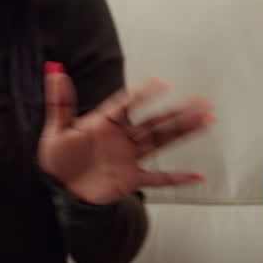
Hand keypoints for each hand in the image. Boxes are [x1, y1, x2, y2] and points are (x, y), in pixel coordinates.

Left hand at [37, 63, 213, 204]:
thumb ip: (60, 102)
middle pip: (156, 121)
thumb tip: (55, 71)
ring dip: (185, 132)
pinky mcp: (131, 179)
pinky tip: (198, 177)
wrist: (61, 191)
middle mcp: (123, 138)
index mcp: (106, 123)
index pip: (128, 103)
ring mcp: (130, 158)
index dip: (144, 93)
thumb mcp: (56, 130)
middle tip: (202, 101)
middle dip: (180, 112)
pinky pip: (159, 179)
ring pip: (162, 141)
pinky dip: (179, 179)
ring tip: (206, 120)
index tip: (162, 83)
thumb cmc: (59, 161)